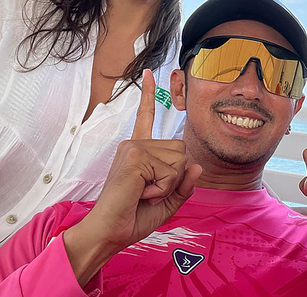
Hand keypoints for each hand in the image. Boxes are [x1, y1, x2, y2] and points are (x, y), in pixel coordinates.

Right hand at [63, 69, 201, 284]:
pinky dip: (162, 189)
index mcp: (139, 151)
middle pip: (181, 150)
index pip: (146, 117)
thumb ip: (183, 186)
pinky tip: (141, 193)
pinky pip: (170, 171)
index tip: (149, 73)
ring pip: (179, 160)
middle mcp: (134, 144)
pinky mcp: (134, 156)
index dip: (149, 95)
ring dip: (168, 184)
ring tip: (144, 193)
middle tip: (149, 192)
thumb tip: (197, 166)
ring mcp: (133, 148)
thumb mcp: (167, 203)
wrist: (109, 233)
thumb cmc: (132, 218)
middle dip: (175, 177)